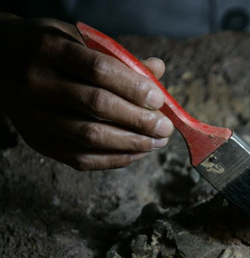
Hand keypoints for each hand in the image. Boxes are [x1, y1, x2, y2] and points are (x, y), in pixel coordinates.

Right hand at [0, 16, 172, 169]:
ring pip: (89, 136)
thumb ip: (117, 57)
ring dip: (131, 143)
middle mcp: (36, 81)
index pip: (98, 70)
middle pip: (96, 105)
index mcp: (49, 48)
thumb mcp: (77, 40)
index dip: (133, 87)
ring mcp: (33, 115)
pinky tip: (137, 153)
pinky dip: (114, 159)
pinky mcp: (36, 141)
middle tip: (165, 128)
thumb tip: (158, 71)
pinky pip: (80, 158)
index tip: (159, 100)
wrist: (0, 63)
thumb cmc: (51, 50)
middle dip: (138, 120)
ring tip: (157, 143)